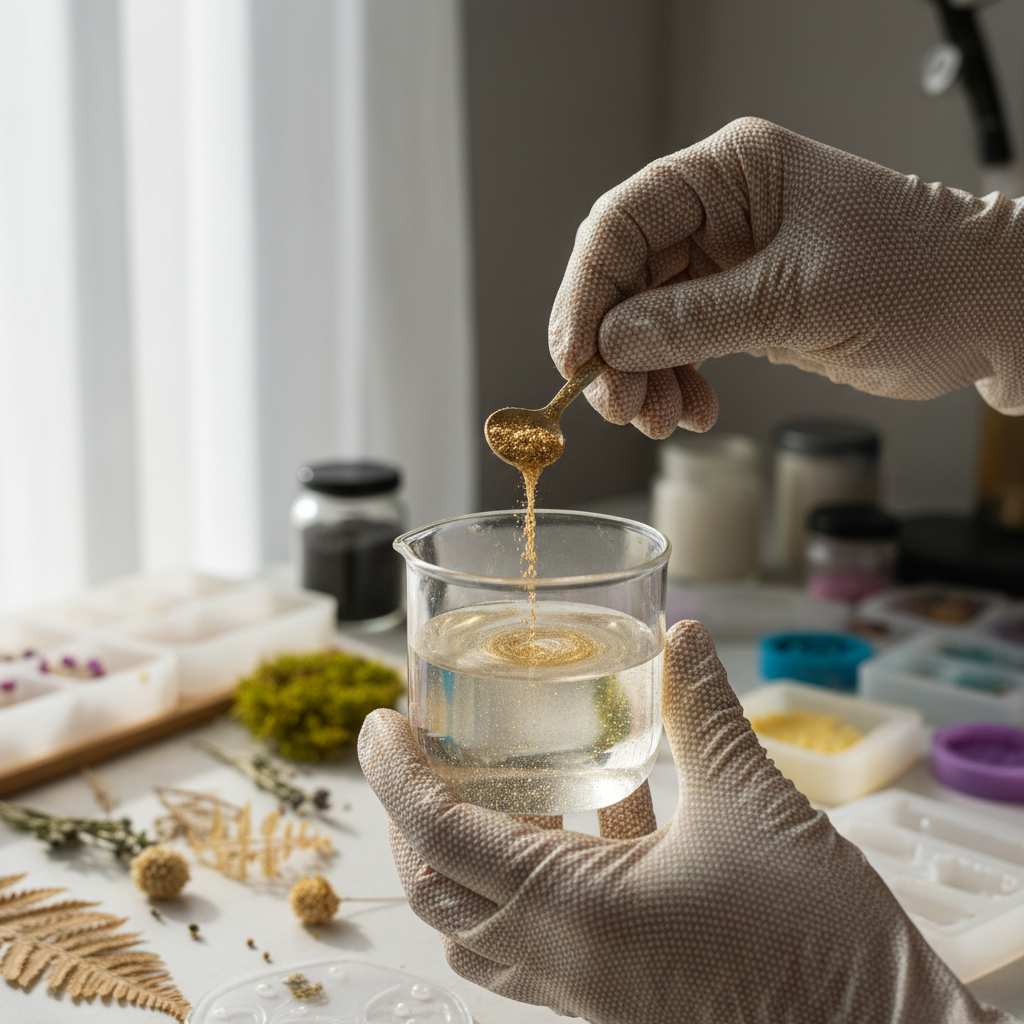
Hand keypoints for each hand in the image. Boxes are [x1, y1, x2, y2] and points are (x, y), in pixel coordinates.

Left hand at [358, 621, 1013, 1023]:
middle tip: (430, 748)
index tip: (380, 721)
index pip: (441, 838)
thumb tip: (681, 636)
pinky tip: (599, 813)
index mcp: (574, 914)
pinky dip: (543, 871)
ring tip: (500, 780)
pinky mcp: (622, 995)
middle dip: (417, 819)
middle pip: (442, 893)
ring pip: (484, 925)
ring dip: (470, 853)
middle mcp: (564, 963)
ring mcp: (589, 990)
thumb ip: (705, 711)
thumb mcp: (756, 805)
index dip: (397, 773)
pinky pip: (547, 936)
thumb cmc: (820, 942)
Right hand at [549, 117, 1023, 437]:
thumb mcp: (794, 299)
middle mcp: (721, 212)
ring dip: (642, 376)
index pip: (624, 222)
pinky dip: (676, 382)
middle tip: (616, 405)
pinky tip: (692, 410)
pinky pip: (681, 346)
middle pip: (626, 278)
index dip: (586, 290)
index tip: (575, 354)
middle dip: (614, 348)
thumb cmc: (917, 275)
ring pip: (647, 320)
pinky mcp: (743, 307)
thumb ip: (693, 321)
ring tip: (656, 419)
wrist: (986, 314)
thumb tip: (610, 343)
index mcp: (731, 173)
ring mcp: (729, 263)